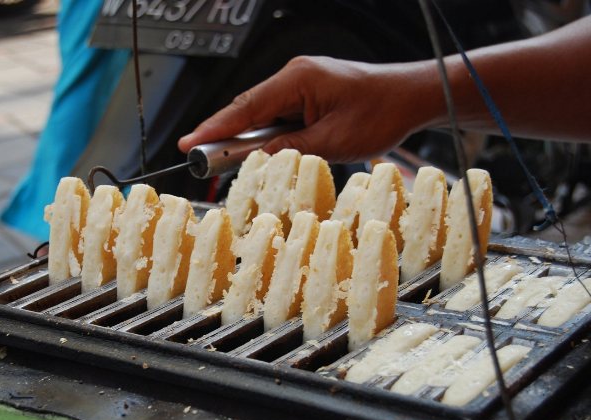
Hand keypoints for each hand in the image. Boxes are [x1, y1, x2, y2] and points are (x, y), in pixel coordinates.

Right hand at [178, 56, 435, 162]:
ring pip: (262, 113)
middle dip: (224, 134)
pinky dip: (268, 132)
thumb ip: (289, 149)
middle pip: (247, 108)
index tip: (188, 144)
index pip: (245, 107)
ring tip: (229, 161)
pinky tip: (264, 150)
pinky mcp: (309, 92)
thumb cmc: (381, 114)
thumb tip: (255, 158)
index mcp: (298, 80)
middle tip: (200, 159)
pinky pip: (278, 113)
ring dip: (249, 137)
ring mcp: (302, 82)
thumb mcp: (332, 142)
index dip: (214, 128)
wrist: (412, 96)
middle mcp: (295, 75)